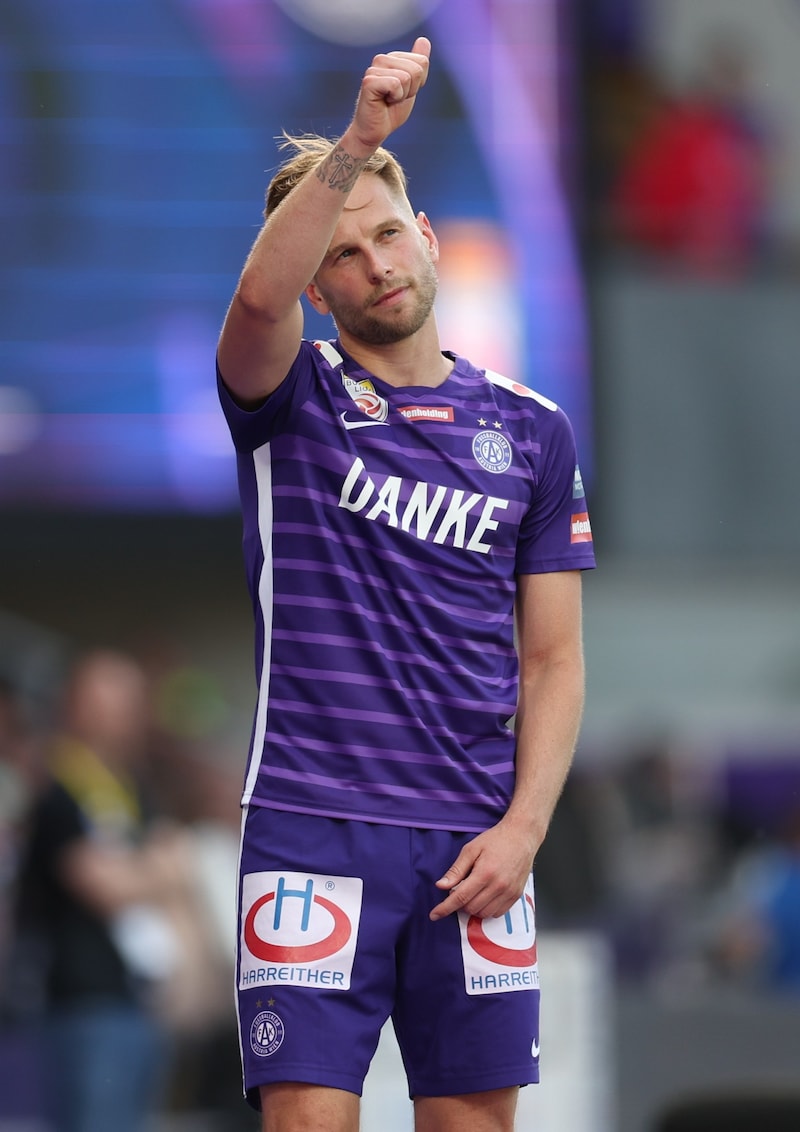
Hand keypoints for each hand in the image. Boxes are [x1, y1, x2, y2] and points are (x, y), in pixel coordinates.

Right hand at [348, 36, 430, 151]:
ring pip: (407, 77)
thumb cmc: (391, 110)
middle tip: (395, 98)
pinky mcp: (369, 81)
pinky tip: (383, 102)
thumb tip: (424, 39)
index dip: (418, 83)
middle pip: (416, 69)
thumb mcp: (411, 86)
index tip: (403, 92)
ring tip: (389, 100)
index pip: (422, 62)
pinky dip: (394, 98)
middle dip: (411, 90)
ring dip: (402, 95)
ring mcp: (374, 69)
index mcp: (393, 58)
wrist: (375, 131)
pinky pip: (396, 84)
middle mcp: (382, 59)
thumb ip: (418, 64)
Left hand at [429, 820, 537, 921]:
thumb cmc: (496, 840)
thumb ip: (456, 870)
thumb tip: (441, 885)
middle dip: (460, 904)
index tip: (434, 915)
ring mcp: (509, 892)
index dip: (445, 908)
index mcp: (484, 873)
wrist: (521, 836)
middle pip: (471, 908)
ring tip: (473, 891)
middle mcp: (498, 886)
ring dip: (473, 908)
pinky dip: (487, 909)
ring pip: (484, 914)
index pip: (460, 897)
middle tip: (460, 890)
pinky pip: (497, 913)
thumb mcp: (471, 849)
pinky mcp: (516, 896)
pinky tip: (485, 896)